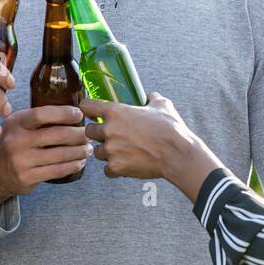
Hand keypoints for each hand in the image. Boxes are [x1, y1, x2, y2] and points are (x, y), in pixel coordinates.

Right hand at [0, 106, 90, 206]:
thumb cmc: (14, 142)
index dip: (63, 113)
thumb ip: (39, 118)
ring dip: (79, 151)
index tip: (79, 114)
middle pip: (56, 135)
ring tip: (88, 148)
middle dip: (78, 134)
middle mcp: (16, 141)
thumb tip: (73, 111)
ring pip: (60, 155)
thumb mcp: (18, 125)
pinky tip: (80, 162)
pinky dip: (73, 165)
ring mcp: (21, 161)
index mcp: (15, 123)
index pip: (41, 114)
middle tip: (89, 134)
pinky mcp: (27, 178)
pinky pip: (57, 171)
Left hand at [79, 92, 199, 180]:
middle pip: (88, 131)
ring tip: (121, 152)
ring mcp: (111, 150)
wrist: (177, 154)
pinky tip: (126, 164)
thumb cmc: (170, 129)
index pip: (86, 106)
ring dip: (106, 152)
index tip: (90, 111)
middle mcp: (109, 130)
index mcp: (116, 112)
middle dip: (98, 133)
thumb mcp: (162, 105)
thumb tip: (150, 95)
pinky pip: (107, 169)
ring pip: (97, 152)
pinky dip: (115, 168)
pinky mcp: (116, 167)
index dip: (88, 108)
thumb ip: (152, 98)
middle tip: (110, 135)